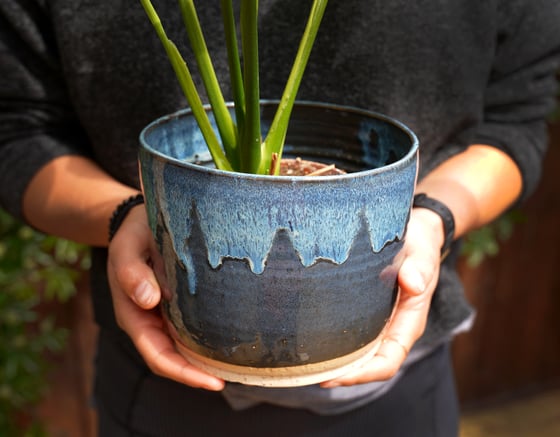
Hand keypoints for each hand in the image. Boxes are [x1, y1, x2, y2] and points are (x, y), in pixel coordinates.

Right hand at [107, 204, 224, 390]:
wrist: (138, 221)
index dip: (183, 372)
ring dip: (204, 359)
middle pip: (172, 357)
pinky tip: (229, 339)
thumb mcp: (127, 246)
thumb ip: (131, 271)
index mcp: (133, 313)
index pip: (157, 354)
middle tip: (235, 377)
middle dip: (199, 373)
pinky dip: (206, 337)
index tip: (212, 381)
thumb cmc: (133, 234)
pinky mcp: (176, 302)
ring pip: (183, 346)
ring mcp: (163, 313)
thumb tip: (149, 301)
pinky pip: (191, 326)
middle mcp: (148, 319)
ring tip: (238, 365)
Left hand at [321, 207, 443, 386]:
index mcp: (410, 320)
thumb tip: (413, 283)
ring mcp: (381, 319)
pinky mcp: (368, 308)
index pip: (389, 359)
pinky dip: (335, 342)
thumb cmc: (419, 242)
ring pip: (360, 352)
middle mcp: (395, 326)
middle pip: (371, 363)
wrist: (416, 231)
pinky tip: (313, 339)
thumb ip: (419, 266)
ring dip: (337, 363)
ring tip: (305, 365)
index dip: (363, 374)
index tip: (335, 377)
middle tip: (309, 376)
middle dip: (344, 374)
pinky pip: (353, 333)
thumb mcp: (422, 251)